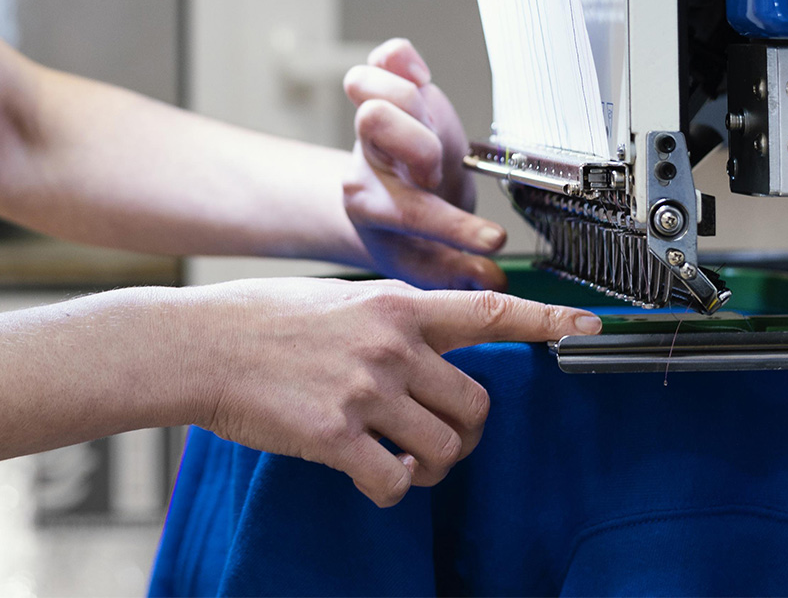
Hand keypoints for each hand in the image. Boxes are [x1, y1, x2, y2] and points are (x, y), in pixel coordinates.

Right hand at [188, 277, 599, 505]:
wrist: (199, 345)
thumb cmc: (261, 321)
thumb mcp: (338, 299)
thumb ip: (389, 321)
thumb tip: (426, 353)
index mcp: (395, 306)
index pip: (488, 310)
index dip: (546, 319)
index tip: (588, 326)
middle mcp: (391, 345)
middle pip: (477, 408)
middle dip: (464, 434)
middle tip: (433, 439)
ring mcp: (365, 390)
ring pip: (444, 452)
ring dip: (429, 467)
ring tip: (396, 458)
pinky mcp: (336, 435)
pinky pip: (394, 482)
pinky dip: (389, 488)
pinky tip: (365, 472)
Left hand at [343, 38, 505, 289]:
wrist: (388, 200)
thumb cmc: (408, 231)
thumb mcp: (427, 263)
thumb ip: (458, 274)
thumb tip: (491, 282)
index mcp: (373, 206)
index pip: (410, 212)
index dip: (455, 229)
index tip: (493, 241)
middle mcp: (370, 160)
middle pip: (375, 123)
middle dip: (418, 144)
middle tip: (439, 168)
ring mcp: (376, 121)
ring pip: (371, 88)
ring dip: (409, 102)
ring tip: (430, 125)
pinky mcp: (389, 90)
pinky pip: (383, 58)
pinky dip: (401, 59)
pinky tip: (420, 77)